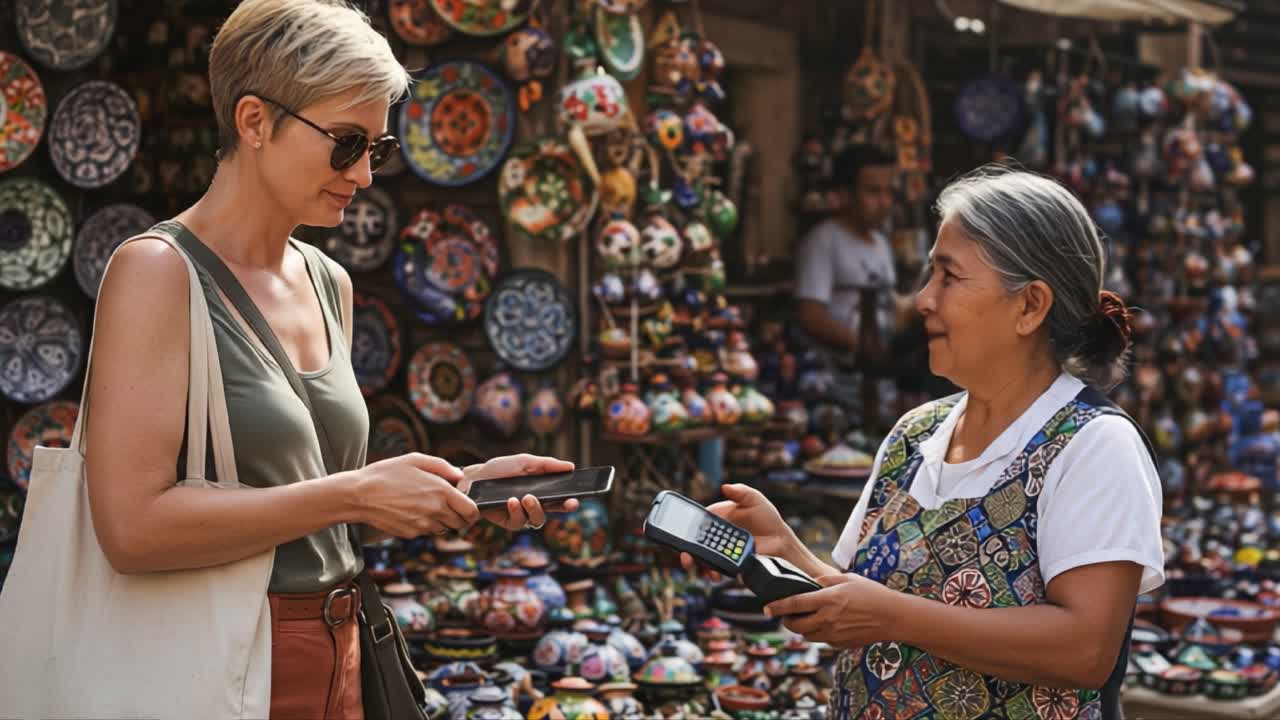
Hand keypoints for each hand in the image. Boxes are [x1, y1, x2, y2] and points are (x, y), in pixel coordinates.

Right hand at [351, 454, 478, 537]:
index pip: (471, 511)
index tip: (468, 506)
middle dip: (459, 516)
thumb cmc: (386, 473)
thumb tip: (459, 476)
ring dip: (441, 520)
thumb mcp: (415, 459)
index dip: (473, 510)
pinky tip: (412, 511)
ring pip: (444, 529)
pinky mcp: (411, 534)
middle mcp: (435, 511)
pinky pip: (426, 532)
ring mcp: (423, 525)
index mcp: (440, 491)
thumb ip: (442, 467)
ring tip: (425, 506)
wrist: (359, 495)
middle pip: (461, 523)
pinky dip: (425, 524)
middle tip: (448, 505)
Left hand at [461, 454, 580, 530]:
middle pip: (554, 511)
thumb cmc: (499, 469)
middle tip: (567, 503)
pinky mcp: (507, 522)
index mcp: (541, 490)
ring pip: (538, 520)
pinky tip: (511, 501)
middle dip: (563, 508)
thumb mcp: (523, 462)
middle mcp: (533, 504)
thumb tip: (571, 466)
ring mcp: (521, 514)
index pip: (560, 498)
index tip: (576, 499)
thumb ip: (547, 465)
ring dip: (536, 509)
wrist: (473, 478)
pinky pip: (518, 523)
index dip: (570, 501)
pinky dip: (517, 512)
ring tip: (527, 497)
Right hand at [679, 483, 795, 577]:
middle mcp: (716, 535)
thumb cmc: (767, 517)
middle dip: (687, 551)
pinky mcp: (729, 564)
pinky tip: (714, 575)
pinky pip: (716, 570)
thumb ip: (741, 492)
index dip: (688, 528)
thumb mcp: (755, 499)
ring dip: (698, 565)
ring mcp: (722, 551)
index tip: (681, 534)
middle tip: (686, 557)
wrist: (781, 540)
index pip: (697, 523)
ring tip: (702, 569)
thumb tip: (724, 487)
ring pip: (703, 559)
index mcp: (717, 518)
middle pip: (695, 543)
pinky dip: (712, 573)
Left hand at [763, 573, 899, 648]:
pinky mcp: (841, 644)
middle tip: (785, 615)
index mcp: (829, 599)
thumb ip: (826, 580)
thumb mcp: (849, 578)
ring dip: (801, 629)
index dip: (777, 607)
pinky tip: (825, 624)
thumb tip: (809, 583)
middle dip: (785, 621)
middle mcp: (829, 618)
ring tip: (804, 619)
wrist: (893, 617)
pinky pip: (822, 640)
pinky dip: (818, 634)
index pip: (795, 604)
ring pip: (807, 636)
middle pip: (796, 625)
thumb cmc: (872, 594)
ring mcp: (835, 634)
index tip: (766, 608)